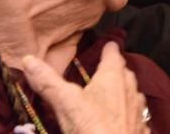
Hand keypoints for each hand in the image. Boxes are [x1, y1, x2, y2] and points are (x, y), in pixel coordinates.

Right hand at [22, 44, 149, 133]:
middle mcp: (130, 90)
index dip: (110, 49)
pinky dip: (129, 116)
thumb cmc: (92, 128)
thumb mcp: (65, 103)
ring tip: (113, 95)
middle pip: (125, 74)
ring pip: (133, 96)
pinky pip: (137, 118)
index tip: (108, 45)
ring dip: (124, 93)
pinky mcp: (141, 131)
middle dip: (116, 71)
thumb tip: (28, 60)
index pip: (113, 55)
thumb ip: (48, 81)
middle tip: (106, 70)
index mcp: (113, 78)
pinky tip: (123, 122)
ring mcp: (138, 112)